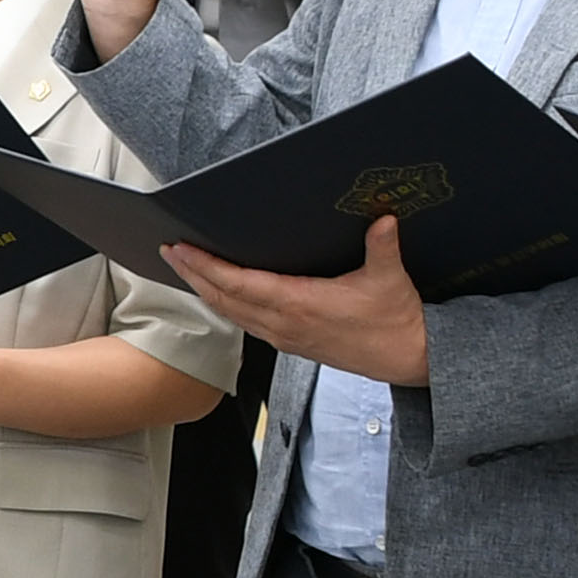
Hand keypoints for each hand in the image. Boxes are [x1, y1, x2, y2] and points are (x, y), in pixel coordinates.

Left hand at [166, 213, 427, 383]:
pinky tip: (218, 293)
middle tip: (169, 251)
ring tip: (185, 268)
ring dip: (205, 290)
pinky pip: (246, 323)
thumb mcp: (391, 279)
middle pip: (224, 299)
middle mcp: (284, 324)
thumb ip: (383, 247)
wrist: (408, 359)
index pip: (239, 284)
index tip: (182, 249)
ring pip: (232, 313)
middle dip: (193, 274)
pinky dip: (225, 305)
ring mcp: (285, 336)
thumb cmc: (397, 320)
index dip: (206, 266)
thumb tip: (384, 218)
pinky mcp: (292, 343)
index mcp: (300, 305)